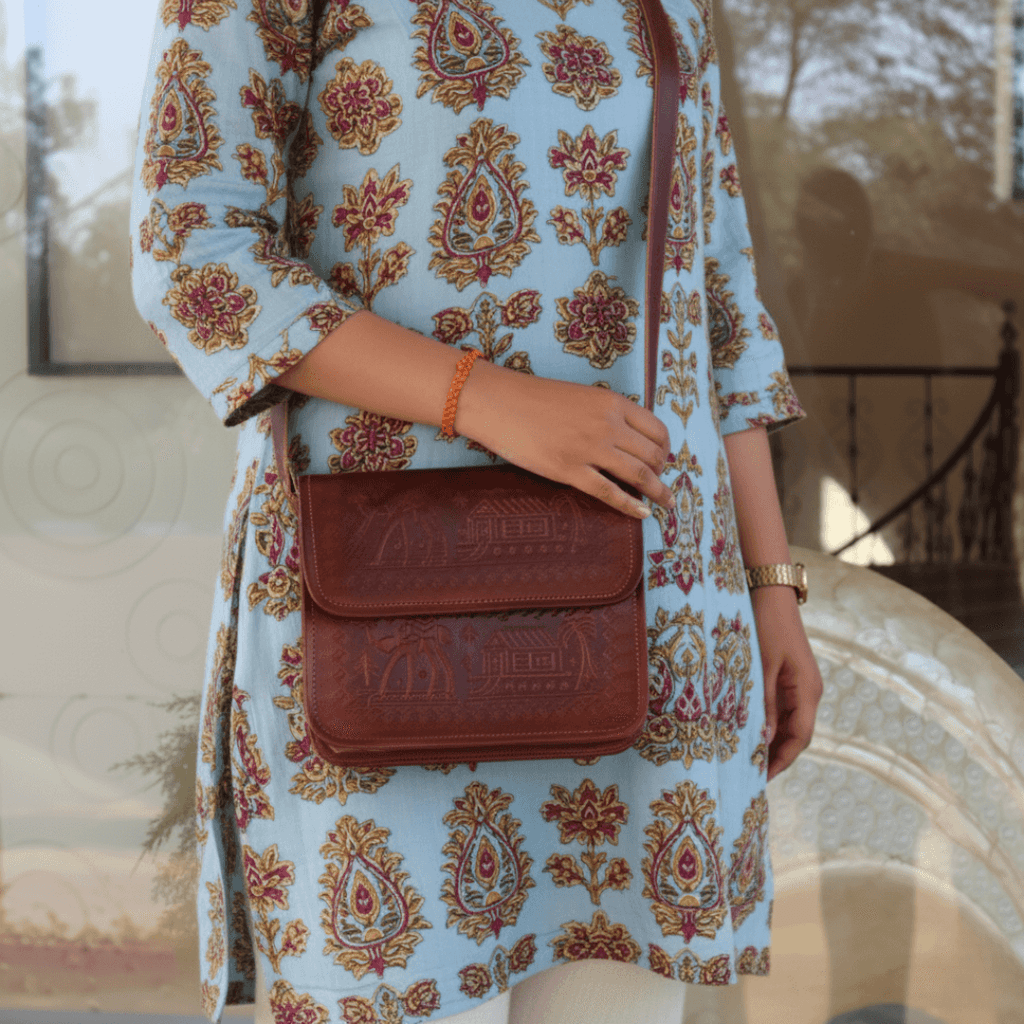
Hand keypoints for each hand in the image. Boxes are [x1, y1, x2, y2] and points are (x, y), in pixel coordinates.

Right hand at [457, 360, 674, 519]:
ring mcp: (590, 449)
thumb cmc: (534, 398)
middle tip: (660, 483)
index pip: (656, 430)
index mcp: (612, 403)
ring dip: (658, 491)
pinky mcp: (570, 471)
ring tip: (665, 502)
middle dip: (662, 472)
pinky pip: (610, 493)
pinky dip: (630, 506)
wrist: (499, 402)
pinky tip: (642, 513)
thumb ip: (605, 414)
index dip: (664, 449)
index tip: (663, 460)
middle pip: (652, 455)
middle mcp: (607, 425)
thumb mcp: (581, 395)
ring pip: (639, 475)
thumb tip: (624, 437)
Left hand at [749, 585, 822, 782]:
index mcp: (807, 690)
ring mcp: (799, 685)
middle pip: (796, 735)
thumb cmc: (766, 626)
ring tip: (747, 759)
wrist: (771, 594)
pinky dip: (768, 725)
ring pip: (789, 724)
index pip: (800, 737)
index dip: (782, 759)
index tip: (763, 777)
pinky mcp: (788, 678)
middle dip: (776, 756)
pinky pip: (782, 710)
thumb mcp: (762, 666)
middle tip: (750, 775)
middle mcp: (808, 692)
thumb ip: (764, 703)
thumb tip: (765, 739)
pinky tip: (750, 732)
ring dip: (771, 742)